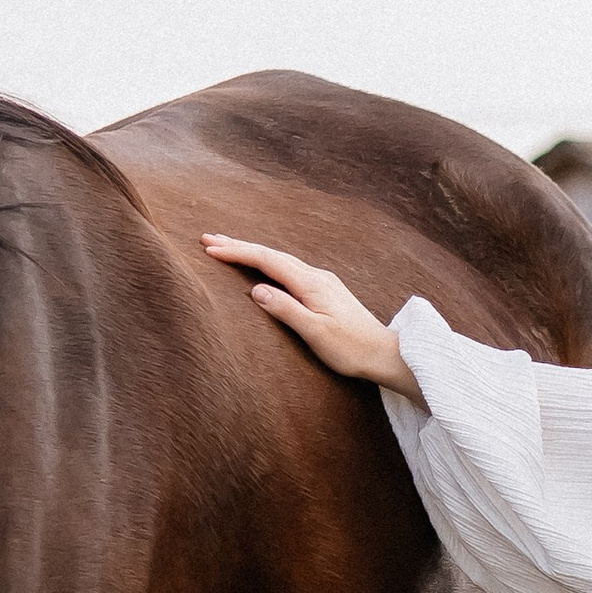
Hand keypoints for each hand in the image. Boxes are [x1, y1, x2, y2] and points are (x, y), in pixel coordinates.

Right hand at [202, 236, 423, 402]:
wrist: (384, 354)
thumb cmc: (351, 349)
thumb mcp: (316, 334)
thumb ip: (286, 310)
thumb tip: (255, 290)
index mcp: (311, 284)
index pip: (268, 261)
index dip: (238, 253)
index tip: (210, 249)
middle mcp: (316, 276)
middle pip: (272, 254)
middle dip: (239, 246)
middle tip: (208, 239)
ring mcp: (322, 281)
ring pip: (280, 260)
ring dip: (252, 252)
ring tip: (227, 247)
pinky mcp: (325, 290)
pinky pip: (289, 269)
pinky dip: (268, 263)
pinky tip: (262, 266)